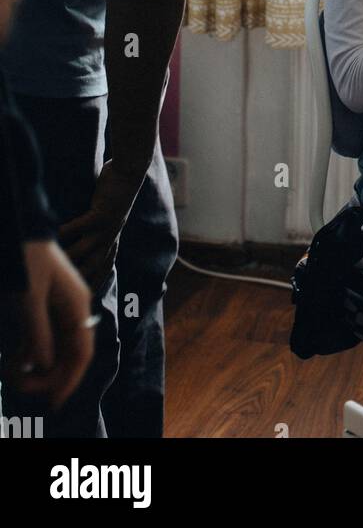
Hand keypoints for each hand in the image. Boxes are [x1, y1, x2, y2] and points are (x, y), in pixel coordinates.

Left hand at [0, 239, 93, 410]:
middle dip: (48, 375)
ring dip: (35, 365)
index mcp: (77, 307)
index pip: (81, 354)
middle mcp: (72, 309)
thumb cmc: (25, 260)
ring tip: (12, 374)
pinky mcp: (43, 304)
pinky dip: (28, 351)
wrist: (17, 226)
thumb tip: (42, 367)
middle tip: (21, 388)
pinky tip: (14, 357)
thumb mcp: (28, 299)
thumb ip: (37, 334)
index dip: (68, 381)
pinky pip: (41, 336)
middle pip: (69, 354)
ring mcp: (58, 306)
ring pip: (54, 347)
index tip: (52, 403)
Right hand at [58, 161, 143, 288]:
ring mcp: (107, 226)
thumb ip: (99, 226)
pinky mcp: (101, 212)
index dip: (98, 281)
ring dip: (72, 258)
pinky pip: (81, 226)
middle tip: (67, 292)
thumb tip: (85, 234)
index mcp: (114, 237)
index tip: (88, 297)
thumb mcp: (110, 214)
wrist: (130, 172)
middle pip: (96, 265)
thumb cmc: (116, 191)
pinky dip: (68, 232)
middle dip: (83, 279)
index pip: (106, 266)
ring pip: (87, 250)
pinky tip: (55, 235)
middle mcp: (111, 236)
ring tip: (56, 266)